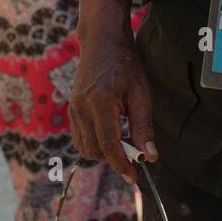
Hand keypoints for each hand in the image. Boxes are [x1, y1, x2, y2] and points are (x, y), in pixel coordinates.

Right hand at [68, 32, 155, 182]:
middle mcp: (81, 108)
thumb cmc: (126, 65)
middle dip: (114, 159)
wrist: (102, 43)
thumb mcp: (142, 94)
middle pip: (94, 150)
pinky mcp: (71, 110)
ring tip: (123, 142)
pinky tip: (111, 134)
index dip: (122, 164)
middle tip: (134, 155)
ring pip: (84, 148)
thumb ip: (144, 127)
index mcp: (100, 102)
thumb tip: (150, 156)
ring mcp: (73, 109)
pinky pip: (79, 138)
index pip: (109, 145)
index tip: (134, 177)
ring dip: (103, 152)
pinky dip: (94, 143)